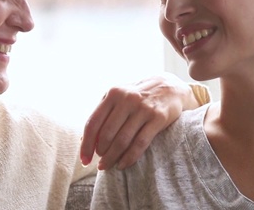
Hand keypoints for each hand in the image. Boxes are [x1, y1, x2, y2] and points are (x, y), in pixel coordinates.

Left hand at [80, 72, 196, 169]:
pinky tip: (122, 164)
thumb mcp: (119, 97)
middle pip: (107, 134)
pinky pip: (140, 143)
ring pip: (122, 140)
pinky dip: (129, 157)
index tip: (83, 159)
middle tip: (99, 163)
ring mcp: (143, 108)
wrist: (170, 87)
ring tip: (107, 166)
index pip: (93, 123)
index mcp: (113, 93)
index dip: (86, 144)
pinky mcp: (158, 118)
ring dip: (112, 157)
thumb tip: (83, 139)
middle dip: (100, 153)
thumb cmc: (139, 95)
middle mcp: (127, 99)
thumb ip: (102, 113)